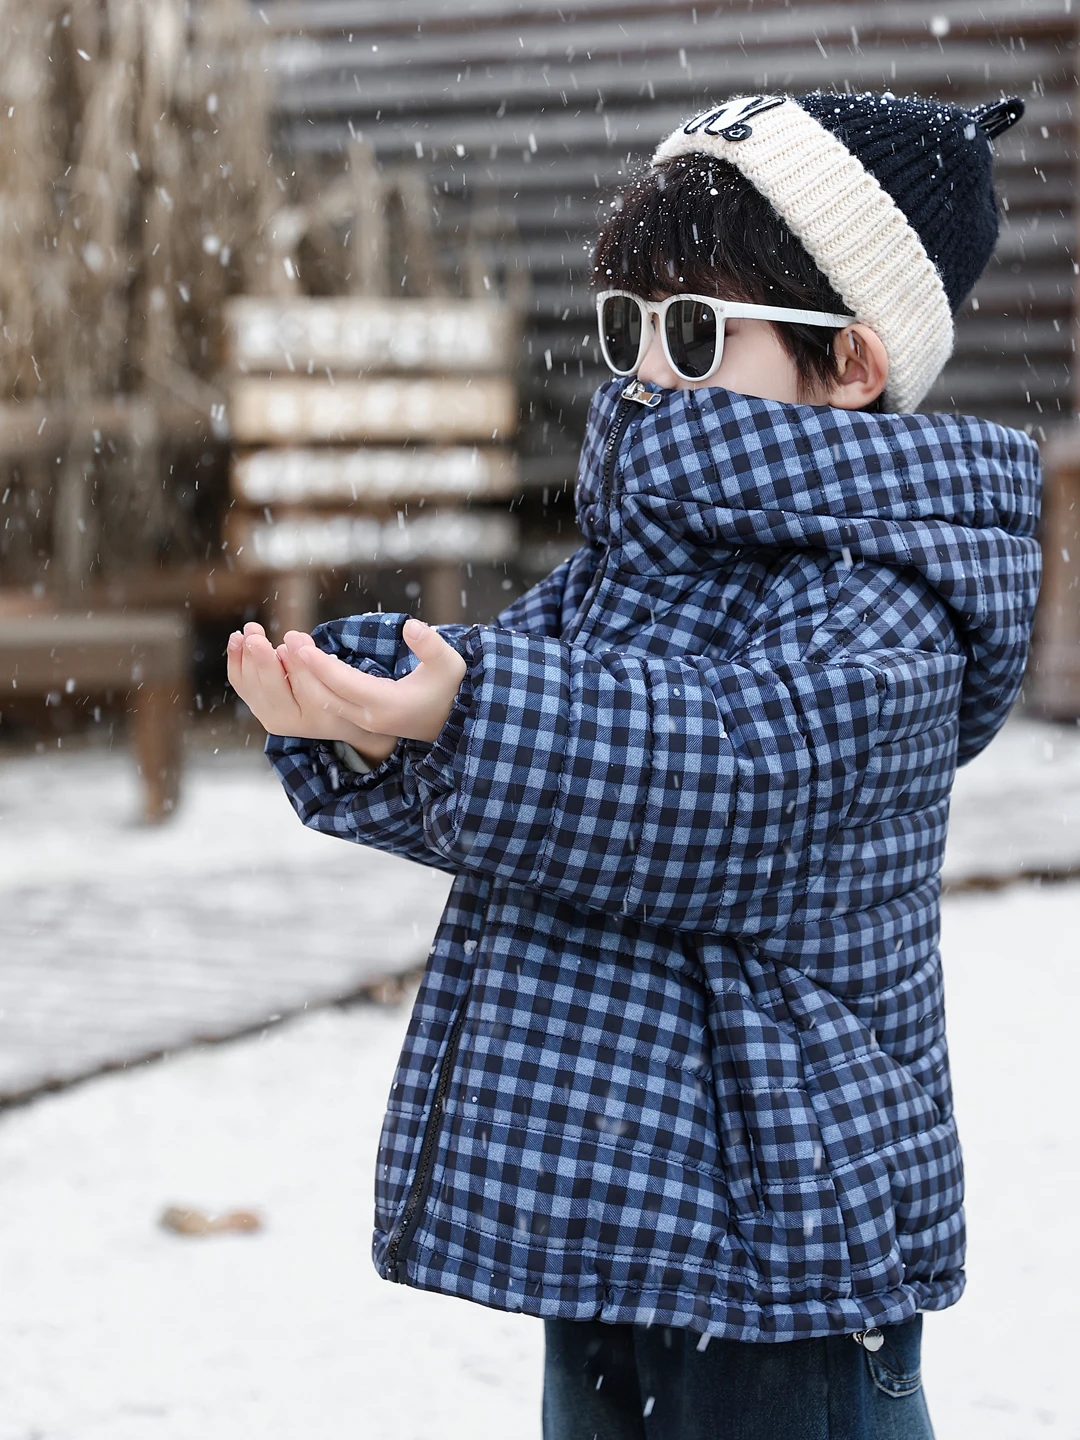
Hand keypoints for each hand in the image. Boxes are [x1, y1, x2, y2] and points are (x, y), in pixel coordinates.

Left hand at [226, 622, 398, 761]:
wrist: (337, 719)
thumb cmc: (345, 696)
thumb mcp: (343, 682)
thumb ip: (319, 663)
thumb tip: (292, 640)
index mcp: (311, 719)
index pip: (301, 689)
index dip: (295, 661)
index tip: (291, 636)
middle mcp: (285, 722)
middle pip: (270, 689)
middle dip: (261, 660)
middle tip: (255, 636)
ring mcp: (269, 715)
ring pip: (250, 684)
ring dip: (244, 656)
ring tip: (247, 631)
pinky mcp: (258, 705)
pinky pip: (242, 683)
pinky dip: (236, 661)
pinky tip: (236, 640)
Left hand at [278, 616, 466, 744]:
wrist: (452, 721)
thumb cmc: (450, 688)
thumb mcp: (449, 664)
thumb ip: (431, 645)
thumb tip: (411, 625)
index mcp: (387, 704)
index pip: (345, 683)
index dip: (321, 665)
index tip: (300, 645)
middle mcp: (369, 717)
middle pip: (326, 696)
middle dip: (303, 670)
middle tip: (288, 641)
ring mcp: (363, 722)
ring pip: (322, 703)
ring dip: (303, 680)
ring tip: (289, 651)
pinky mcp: (360, 721)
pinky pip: (327, 705)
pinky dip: (311, 688)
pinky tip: (300, 668)